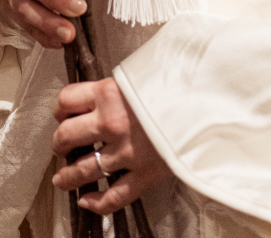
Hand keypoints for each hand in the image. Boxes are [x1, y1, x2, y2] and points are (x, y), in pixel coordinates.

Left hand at [52, 78, 171, 212]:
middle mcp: (112, 122)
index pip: (67, 100)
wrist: (210, 101)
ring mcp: (126, 152)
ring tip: (63, 179)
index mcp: (111, 92)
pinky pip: (112, 196)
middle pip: (66, 137)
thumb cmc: (180, 82)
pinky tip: (88, 200)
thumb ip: (125, 77)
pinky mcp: (143, 175)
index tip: (63, 113)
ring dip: (68, 177)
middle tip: (62, 145)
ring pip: (84, 170)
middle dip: (60, 143)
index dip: (61, 108)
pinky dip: (96, 203)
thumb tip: (116, 77)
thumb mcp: (147, 67)